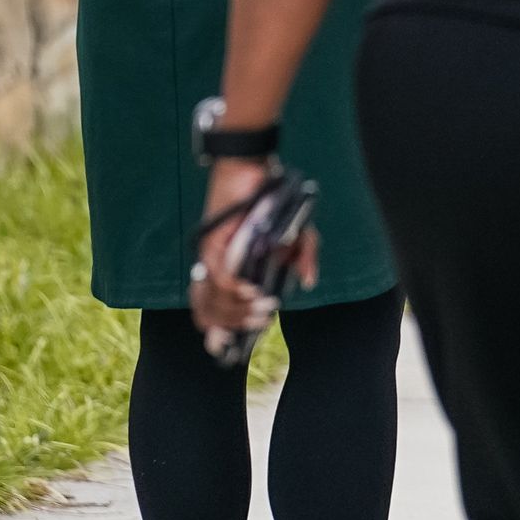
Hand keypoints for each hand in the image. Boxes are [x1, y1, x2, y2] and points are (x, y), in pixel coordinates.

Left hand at [188, 158, 312, 348]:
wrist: (254, 170)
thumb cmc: (272, 203)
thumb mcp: (295, 233)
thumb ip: (303, 256)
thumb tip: (308, 281)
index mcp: (228, 270)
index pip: (212, 308)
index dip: (217, 329)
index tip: (224, 349)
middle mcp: (215, 267)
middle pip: (210, 309)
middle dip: (234, 323)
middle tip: (260, 322)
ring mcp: (212, 257)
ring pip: (213, 297)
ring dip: (235, 309)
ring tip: (259, 311)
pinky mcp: (213, 244)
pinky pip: (218, 276)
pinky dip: (233, 289)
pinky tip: (251, 293)